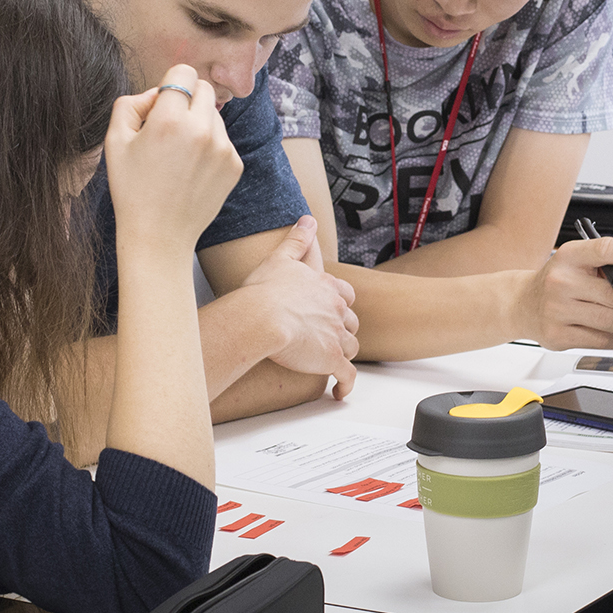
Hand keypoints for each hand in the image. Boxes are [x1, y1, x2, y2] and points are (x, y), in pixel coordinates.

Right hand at [104, 65, 242, 261]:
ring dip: (199, 123)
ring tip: (179, 154)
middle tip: (169, 126)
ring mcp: (222, 148)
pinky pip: (223, 139)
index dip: (169, 85)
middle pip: (204, 88)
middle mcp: (201, 130)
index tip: (161, 105)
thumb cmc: (132, 189)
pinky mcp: (234, 164)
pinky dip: (209, 146)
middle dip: (187, 99)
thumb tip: (157, 93)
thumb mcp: (114, 141)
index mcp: (169, 119)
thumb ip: (131, 103)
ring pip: (214, 114)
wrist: (159, 236)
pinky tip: (191, 169)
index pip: (183, 72)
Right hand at [240, 216, 360, 398]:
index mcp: (326, 286)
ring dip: (344, 354)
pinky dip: (346, 386)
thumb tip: (307, 219)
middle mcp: (336, 310)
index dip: (340, 302)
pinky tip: (340, 393)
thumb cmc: (263, 291)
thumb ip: (297, 239)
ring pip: (351, 347)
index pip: (345, 294)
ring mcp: (336, 335)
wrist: (261, 317)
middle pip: (351, 321)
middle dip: (344, 328)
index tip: (334, 308)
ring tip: (332, 362)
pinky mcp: (331, 359)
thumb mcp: (280, 257)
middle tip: (331, 336)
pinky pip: (347, 376)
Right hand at [515, 235, 612, 349]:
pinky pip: (600, 340)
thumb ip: (610, 264)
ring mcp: (559, 311)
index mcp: (569, 257)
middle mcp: (562, 282)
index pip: (607, 251)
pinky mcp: (559, 336)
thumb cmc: (557, 280)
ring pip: (611, 321)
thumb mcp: (579, 262)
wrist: (521, 303)